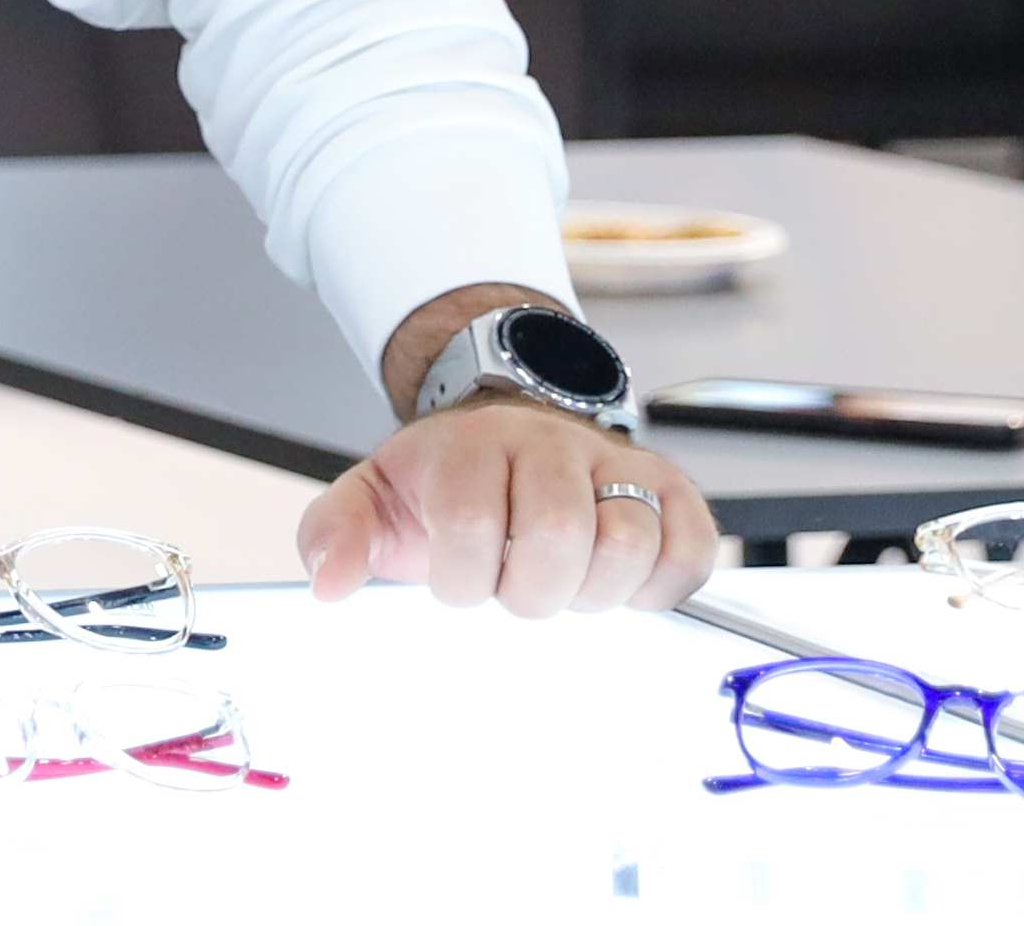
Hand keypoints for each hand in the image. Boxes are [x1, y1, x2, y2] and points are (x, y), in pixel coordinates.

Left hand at [296, 397, 720, 617]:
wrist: (505, 432)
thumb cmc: (444, 483)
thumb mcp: (375, 497)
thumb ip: (335, 534)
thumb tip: (331, 584)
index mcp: (471, 447)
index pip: (471, 521)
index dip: (465, 577)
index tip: (461, 583)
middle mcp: (549, 443)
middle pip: (557, 533)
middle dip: (530, 591)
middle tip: (516, 590)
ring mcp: (614, 462)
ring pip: (629, 539)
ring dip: (596, 591)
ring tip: (566, 587)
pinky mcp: (670, 487)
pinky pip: (692, 545)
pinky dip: (663, 583)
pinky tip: (622, 587)